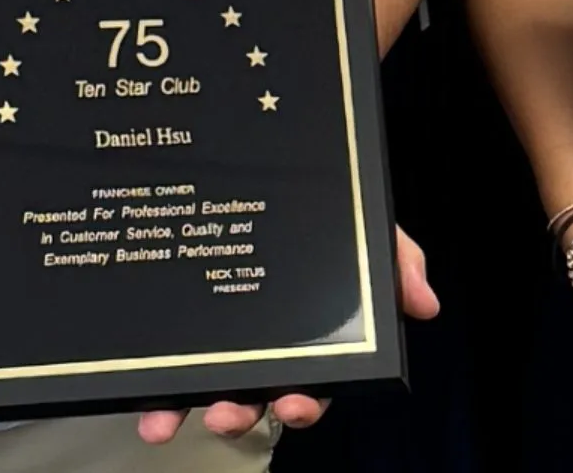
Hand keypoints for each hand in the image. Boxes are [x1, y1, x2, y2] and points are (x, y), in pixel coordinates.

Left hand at [137, 230, 437, 442]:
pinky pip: (168, 370)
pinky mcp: (179, 331)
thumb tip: (425, 304)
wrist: (264, 154)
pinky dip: (157, 398)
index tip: (295, 405)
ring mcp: (219, 340)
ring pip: (208, 390)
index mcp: (313, 335)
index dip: (305, 402)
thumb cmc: (325, 212)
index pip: (314, 380)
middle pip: (257, 396)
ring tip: (170, 419)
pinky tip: (147, 409)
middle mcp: (265, 347)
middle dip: (243, 415)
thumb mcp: (365, 229)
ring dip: (190, 412)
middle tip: (229, 414)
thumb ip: (397, 260)